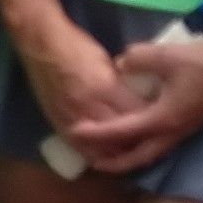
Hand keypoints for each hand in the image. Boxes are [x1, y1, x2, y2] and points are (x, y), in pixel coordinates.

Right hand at [10, 10, 139, 159]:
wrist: (41, 45)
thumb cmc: (76, 46)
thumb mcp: (105, 61)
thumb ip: (120, 84)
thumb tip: (136, 99)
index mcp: (104, 87)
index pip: (135, 113)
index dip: (150, 122)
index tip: (162, 124)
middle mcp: (89, 107)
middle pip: (120, 136)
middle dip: (137, 141)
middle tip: (152, 143)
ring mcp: (72, 118)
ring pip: (101, 147)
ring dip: (118, 154)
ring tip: (131, 154)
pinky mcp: (59, 123)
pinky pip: (81, 148)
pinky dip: (96, 155)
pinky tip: (106, 157)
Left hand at [65, 30, 202, 174]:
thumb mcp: (167, 56)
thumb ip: (138, 59)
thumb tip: (121, 64)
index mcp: (161, 120)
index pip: (120, 132)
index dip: (95, 133)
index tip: (74, 131)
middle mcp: (171, 133)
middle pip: (135, 159)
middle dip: (112, 163)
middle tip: (91, 161)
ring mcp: (183, 132)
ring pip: (150, 154)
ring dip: (129, 158)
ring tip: (111, 154)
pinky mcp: (190, 125)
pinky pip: (160, 145)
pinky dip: (144, 147)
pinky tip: (138, 136)